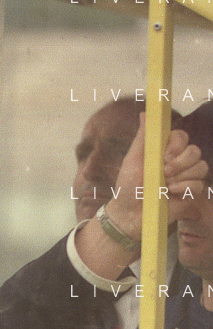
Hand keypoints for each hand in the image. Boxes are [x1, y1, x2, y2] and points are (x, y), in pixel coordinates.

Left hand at [76, 116, 207, 276]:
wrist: (128, 215)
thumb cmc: (127, 187)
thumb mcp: (132, 160)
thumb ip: (142, 138)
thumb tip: (145, 113)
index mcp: (165, 151)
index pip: (182, 137)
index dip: (176, 145)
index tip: (164, 156)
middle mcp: (178, 162)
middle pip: (195, 150)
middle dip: (180, 162)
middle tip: (163, 173)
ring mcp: (185, 178)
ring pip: (200, 166)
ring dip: (182, 176)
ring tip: (165, 186)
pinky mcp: (189, 194)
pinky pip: (199, 184)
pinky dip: (185, 188)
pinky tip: (171, 194)